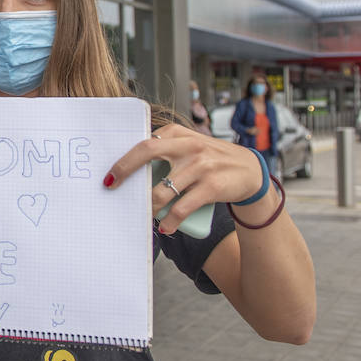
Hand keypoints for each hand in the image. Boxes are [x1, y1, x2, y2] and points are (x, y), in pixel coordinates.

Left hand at [104, 123, 273, 234]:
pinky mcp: (212, 186)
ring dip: (150, 207)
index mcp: (178, 133)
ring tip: (146, 215)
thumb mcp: (189, 146)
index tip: (109, 175)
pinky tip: (165, 227)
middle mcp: (188, 145)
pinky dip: (171, 221)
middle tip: (112, 187)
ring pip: (163, 190)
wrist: (250, 171)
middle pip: (147, 152)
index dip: (124, 159)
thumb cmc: (210, 160)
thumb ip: (164, 150)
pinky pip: (183, 208)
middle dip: (125, 170)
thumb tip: (128, 170)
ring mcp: (200, 165)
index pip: (144, 143)